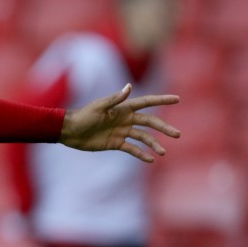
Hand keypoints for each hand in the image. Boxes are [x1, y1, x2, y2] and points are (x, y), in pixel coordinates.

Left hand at [60, 84, 179, 161]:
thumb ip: (115, 99)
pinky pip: (132, 149)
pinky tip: (150, 159)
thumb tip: (130, 86)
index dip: (162, 100)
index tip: (177, 99)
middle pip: (150, 123)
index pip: (146, 103)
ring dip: (154, 144)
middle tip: (177, 134)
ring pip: (143, 137)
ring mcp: (121, 132)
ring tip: (162, 153)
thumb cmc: (83, 116)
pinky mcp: (116, 143)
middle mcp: (125, 119)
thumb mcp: (99, 107)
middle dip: (164, 128)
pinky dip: (141, 154)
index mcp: (123, 108)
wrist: (70, 131)